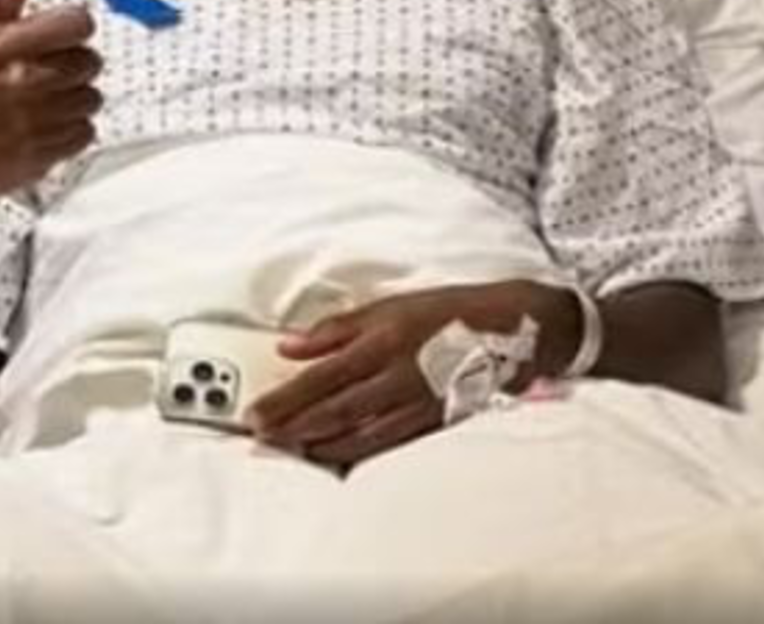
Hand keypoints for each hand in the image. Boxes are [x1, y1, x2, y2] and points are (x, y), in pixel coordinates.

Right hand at [0, 0, 102, 219]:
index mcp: (1, 47)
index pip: (76, 24)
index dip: (74, 26)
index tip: (61, 33)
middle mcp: (20, 85)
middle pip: (90, 61)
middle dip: (73, 63)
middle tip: (45, 70)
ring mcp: (33, 124)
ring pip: (91, 98)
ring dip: (74, 97)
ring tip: (43, 100)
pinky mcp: (42, 155)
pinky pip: (86, 132)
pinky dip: (72, 129)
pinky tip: (45, 124)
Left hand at [246, 281, 580, 467]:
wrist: (507, 329)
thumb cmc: (445, 311)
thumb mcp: (388, 306)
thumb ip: (336, 329)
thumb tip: (290, 346)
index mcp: (382, 343)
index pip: (322, 376)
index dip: (286, 398)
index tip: (256, 412)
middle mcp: (396, 377)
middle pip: (334, 410)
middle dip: (292, 427)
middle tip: (261, 438)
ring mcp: (413, 405)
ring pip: (356, 433)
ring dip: (317, 444)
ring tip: (288, 450)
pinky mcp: (428, 422)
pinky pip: (384, 444)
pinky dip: (353, 453)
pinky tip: (332, 456)